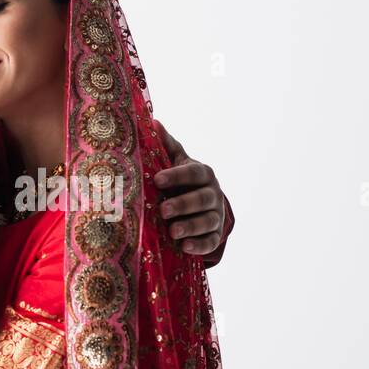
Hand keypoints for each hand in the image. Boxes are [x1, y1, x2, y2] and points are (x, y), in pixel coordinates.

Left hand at [152, 120, 226, 256]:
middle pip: (201, 199)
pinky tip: (184, 246)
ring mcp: (216, 215)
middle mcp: (213, 193)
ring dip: (191, 226)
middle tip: (163, 210)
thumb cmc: (183, 179)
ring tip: (172, 231)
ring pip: (207, 221)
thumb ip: (166, 145)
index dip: (176, 176)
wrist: (201, 204)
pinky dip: (199, 245)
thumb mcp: (176, 161)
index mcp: (203, 173)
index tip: (157, 179)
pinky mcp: (214, 236)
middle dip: (183, 204)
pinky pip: (210, 242)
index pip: (193, 173)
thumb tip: (152, 121)